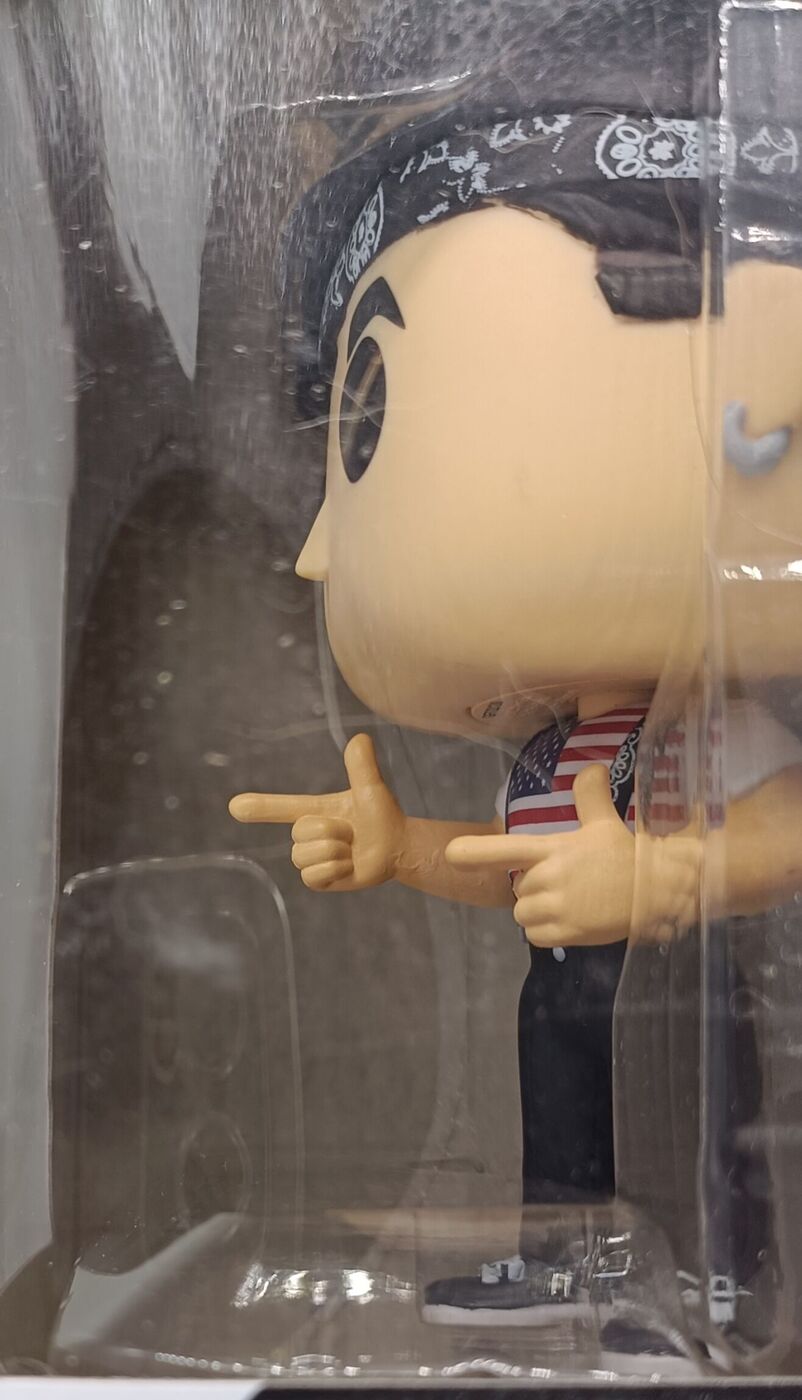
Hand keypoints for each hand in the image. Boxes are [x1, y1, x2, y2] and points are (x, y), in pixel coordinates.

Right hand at [228, 734, 405, 891]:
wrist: (399, 848)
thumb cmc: (384, 816)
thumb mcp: (371, 788)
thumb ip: (363, 765)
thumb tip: (361, 738)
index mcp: (315, 810)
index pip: (283, 806)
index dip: (261, 806)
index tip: (235, 806)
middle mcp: (308, 834)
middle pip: (302, 831)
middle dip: (333, 830)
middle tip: (353, 831)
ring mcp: (312, 858)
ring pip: (306, 855)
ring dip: (336, 851)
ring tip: (351, 850)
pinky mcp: (319, 881)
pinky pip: (313, 876)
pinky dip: (336, 870)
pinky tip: (348, 867)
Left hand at [445, 765, 635, 946]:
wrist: (657, 892)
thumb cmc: (628, 857)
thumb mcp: (605, 823)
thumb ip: (590, 795)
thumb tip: (593, 766)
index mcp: (553, 849)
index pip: (507, 848)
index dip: (476, 853)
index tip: (450, 855)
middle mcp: (549, 878)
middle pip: (518, 886)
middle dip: (535, 886)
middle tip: (570, 881)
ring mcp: (557, 907)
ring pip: (524, 913)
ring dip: (540, 910)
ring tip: (572, 901)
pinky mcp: (566, 932)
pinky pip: (536, 935)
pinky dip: (548, 931)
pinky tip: (573, 919)